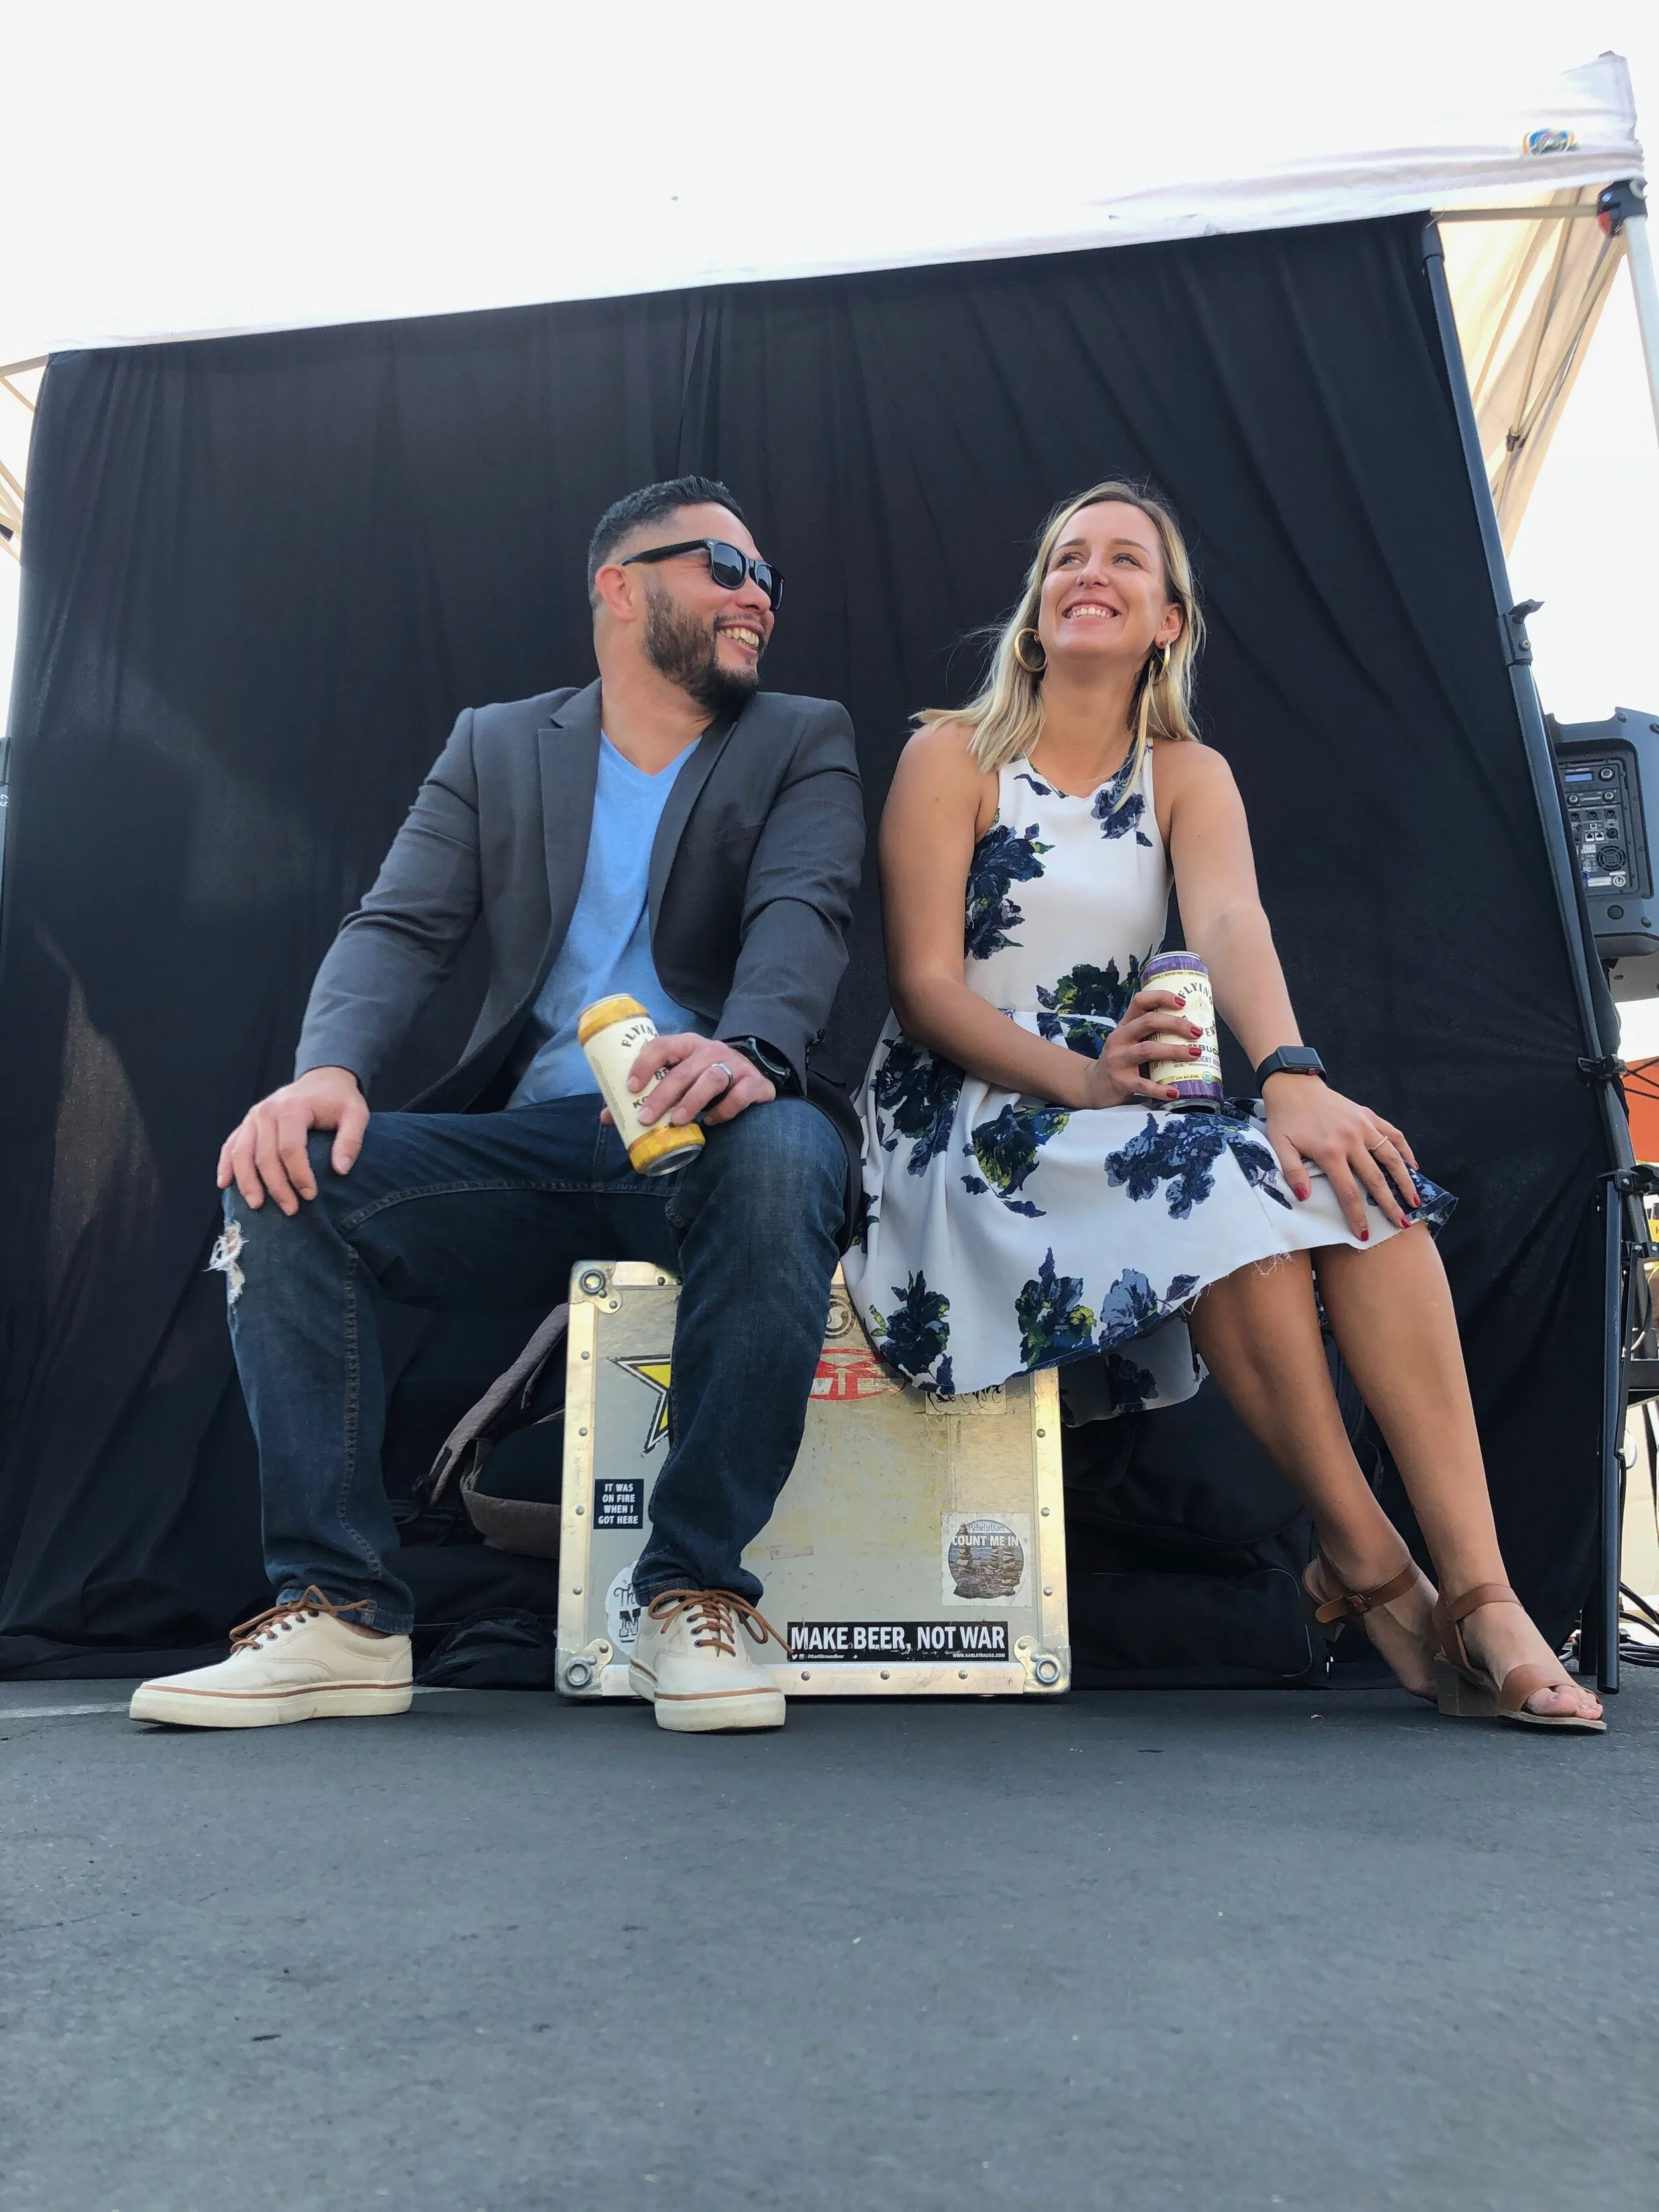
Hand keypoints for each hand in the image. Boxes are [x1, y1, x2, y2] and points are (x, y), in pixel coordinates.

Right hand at [216, 1065, 368, 1215]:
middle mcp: (266, 1111)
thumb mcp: (356, 1114)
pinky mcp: (247, 1123)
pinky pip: (230, 1145)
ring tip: (257, 1206)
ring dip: (247, 1182)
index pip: (290, 1149)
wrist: (322, 1079)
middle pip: (264, 1156)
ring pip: (241, 1154)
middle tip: (291, 1210)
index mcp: (292, 1108)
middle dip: (276, 1187)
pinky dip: (226, 1165)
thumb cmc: (339, 1100)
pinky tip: (225, 1184)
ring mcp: (253, 1117)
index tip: (311, 1196)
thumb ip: (351, 1140)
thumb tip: (341, 1170)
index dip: (299, 1175)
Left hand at [604, 1032, 775, 1130]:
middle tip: (646, 1118)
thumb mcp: (677, 1078)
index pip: (661, 1046)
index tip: (630, 1088)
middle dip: (662, 1095)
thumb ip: (647, 1093)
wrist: (752, 1074)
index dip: (644, 1065)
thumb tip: (608, 1117)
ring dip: (692, 1102)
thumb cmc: (703, 1077)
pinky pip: (739, 1096)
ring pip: (712, 1079)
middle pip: (683, 1070)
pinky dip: (724, 1110)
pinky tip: (711, 1122)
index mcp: (686, 1044)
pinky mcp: (754, 1083)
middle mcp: (710, 1050)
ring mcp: (735, 1065)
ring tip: (677, 1122)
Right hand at [1080, 989, 1199, 1108]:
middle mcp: (1120, 1039)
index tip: (1183, 1003)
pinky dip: (1160, 1089)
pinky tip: (1175, 1091)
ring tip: (1195, 1054)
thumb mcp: (1130, 1042)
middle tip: (1197, 1032)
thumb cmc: (1121, 1061)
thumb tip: (1192, 1031)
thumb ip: (1151, 1035)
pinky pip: (1143, 1084)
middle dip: (1176, 1024)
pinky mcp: (1120, 1081)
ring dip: (1175, 1051)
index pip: (1140, 1001)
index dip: (1161, 997)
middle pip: (1148, 1022)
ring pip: (1148, 1050)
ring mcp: (1118, 1060)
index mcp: (1125, 1025)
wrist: (1094, 1086)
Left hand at [1263, 1075, 1419, 1235]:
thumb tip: (1305, 1198)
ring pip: (1391, 1157)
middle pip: (1376, 1178)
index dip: (1358, 1215)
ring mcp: (1364, 1125)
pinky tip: (1413, 1166)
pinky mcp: (1369, 1115)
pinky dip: (1405, 1151)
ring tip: (1414, 1200)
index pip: (1348, 1191)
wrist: (1294, 1086)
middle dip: (1390, 1203)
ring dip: (1405, 1180)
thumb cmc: (1285, 1120)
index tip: (1365, 1234)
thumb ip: (1292, 1172)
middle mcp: (1352, 1139)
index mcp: (1329, 1151)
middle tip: (1401, 1223)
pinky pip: (1393, 1134)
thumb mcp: (1279, 1146)